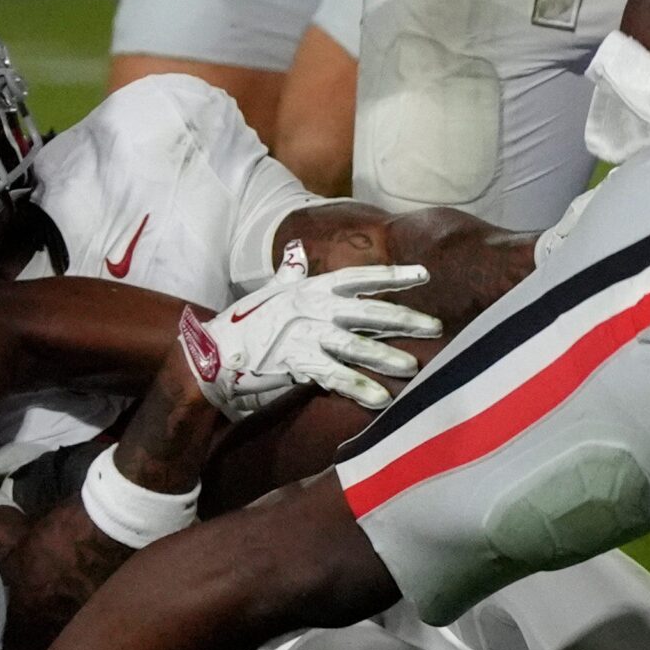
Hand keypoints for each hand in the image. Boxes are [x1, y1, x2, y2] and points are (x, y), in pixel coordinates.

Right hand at [177, 246, 443, 416]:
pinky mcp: (296, 363)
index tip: (425, 276)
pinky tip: (380, 399)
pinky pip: (334, 376)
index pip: (360, 278)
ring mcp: (305, 335)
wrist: (213, 351)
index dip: (394, 277)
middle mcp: (312, 307)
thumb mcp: (270, 291)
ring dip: (386, 358)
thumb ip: (289, 273)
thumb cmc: (245, 321)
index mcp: (311, 287)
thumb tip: (294, 250)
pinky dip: (358, 388)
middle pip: (368, 312)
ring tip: (413, 367)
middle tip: (436, 327)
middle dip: (404, 320)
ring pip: (355, 346)